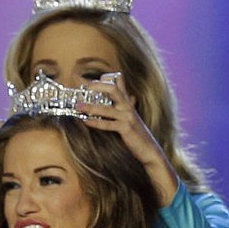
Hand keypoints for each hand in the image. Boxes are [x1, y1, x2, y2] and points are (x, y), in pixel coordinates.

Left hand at [76, 73, 177, 204]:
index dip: (107, 78)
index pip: (119, 81)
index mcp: (127, 102)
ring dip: (91, 107)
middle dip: (98, 86)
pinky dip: (96, 122)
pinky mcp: (125, 128)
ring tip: (78, 106)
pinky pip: (108, 124)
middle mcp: (127, 106)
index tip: (94, 81)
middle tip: (86, 87)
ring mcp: (127, 117)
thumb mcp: (131, 117)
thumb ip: (125, 106)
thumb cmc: (137, 134)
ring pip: (107, 108)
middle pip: (113, 88)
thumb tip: (123, 99)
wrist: (149, 149)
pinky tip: (86, 122)